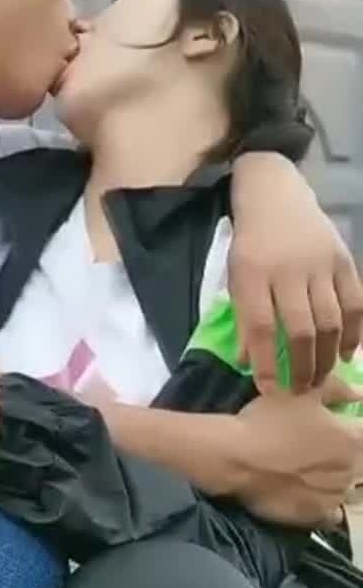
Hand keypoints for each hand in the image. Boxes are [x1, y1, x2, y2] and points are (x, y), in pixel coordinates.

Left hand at [229, 154, 362, 393]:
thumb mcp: (236, 276)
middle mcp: (288, 270)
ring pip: (330, 320)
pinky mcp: (344, 259)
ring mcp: (319, 264)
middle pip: (299, 328)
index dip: (265, 362)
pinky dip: (355, 332)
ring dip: (328, 356)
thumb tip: (247, 363)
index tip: (269, 390)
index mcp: (252, 274)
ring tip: (323, 379)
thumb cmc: (252, 244)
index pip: (258, 325)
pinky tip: (349, 354)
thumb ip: (242, 317)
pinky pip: (355, 302)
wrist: (276, 196)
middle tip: (302, 390)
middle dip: (302, 366)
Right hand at [231, 384, 362, 527]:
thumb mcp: (300, 394)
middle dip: (352, 455)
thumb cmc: (269, 421)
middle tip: (322, 448)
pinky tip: (314, 494)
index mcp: (353, 439)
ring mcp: (337, 496)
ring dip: (343, 480)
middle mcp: (352, 470)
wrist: (237, 459)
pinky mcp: (318, 516)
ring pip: (352, 489)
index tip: (340, 427)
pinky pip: (335, 513)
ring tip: (318, 471)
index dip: (356, 430)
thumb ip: (336, 391)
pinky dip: (330, 504)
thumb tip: (360, 394)